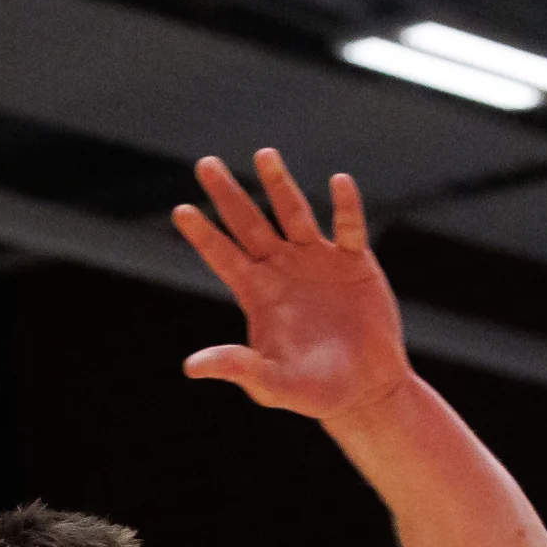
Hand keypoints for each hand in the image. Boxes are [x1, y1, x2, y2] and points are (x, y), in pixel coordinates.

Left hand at [173, 151, 413, 426]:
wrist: (365, 390)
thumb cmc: (313, 391)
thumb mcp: (271, 384)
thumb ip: (237, 368)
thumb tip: (191, 366)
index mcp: (258, 294)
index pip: (224, 257)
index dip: (203, 235)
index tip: (180, 210)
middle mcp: (283, 270)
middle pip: (250, 224)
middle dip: (228, 195)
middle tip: (204, 164)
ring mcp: (318, 261)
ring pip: (294, 215)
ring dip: (279, 185)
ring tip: (263, 155)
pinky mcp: (355, 262)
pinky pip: (349, 227)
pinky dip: (345, 206)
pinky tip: (339, 182)